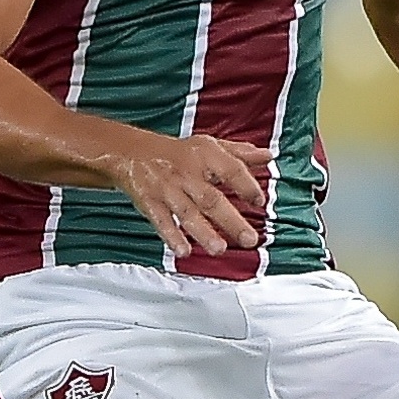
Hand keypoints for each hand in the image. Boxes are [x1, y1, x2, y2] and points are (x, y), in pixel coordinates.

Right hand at [106, 133, 273, 258]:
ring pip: (187, 213)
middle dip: (231, 220)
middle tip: (249, 239)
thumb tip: (267, 157)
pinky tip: (184, 251)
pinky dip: (172, 237)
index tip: (259, 200)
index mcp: (205, 156)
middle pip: (211, 199)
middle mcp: (187, 173)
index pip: (230, 169)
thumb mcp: (209, 146)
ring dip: (203, 233)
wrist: (132, 152)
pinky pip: (162, 222)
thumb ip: (239, 154)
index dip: (246, 185)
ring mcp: (168, 189)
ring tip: (219, 249)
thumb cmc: (177, 153)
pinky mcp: (150, 203)